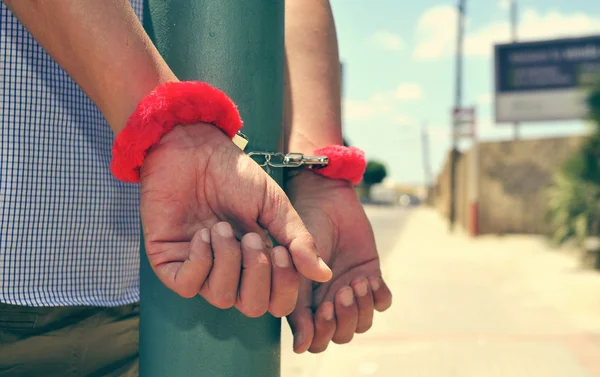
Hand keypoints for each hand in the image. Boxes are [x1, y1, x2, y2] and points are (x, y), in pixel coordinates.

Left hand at [139, 124, 330, 316]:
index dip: (283, 285)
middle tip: (250, 236)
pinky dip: (199, 262)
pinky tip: (201, 234)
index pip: (277, 301)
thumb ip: (298, 240)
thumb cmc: (236, 174)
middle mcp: (231, 270)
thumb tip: (323, 274)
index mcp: (259, 261)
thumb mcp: (275, 205)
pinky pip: (187, 286)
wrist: (195, 149)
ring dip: (226, 261)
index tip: (281, 249)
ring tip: (220, 227)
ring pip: (220, 298)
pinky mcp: (169, 261)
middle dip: (256, 273)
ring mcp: (199, 267)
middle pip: (251, 307)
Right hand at [285, 170, 391, 351]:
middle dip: (345, 319)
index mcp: (305, 302)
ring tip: (356, 282)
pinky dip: (380, 296)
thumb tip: (301, 346)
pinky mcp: (370, 273)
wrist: (326, 197)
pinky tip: (371, 278)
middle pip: (342, 335)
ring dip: (362, 308)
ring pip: (363, 323)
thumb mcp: (294, 265)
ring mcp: (349, 287)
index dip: (323, 332)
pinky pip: (383, 301)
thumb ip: (297, 303)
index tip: (324, 307)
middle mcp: (327, 299)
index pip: (317, 340)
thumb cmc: (303, 227)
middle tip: (343, 292)